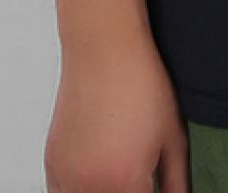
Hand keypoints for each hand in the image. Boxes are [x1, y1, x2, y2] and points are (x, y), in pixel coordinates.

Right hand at [44, 35, 188, 192]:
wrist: (104, 49)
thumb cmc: (139, 83)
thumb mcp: (173, 135)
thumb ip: (176, 181)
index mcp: (124, 183)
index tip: (154, 189)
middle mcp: (90, 186)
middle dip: (129, 192)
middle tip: (141, 178)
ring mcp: (66, 177)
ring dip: (104, 192)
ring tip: (120, 169)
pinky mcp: (51, 164)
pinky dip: (79, 190)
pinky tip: (98, 174)